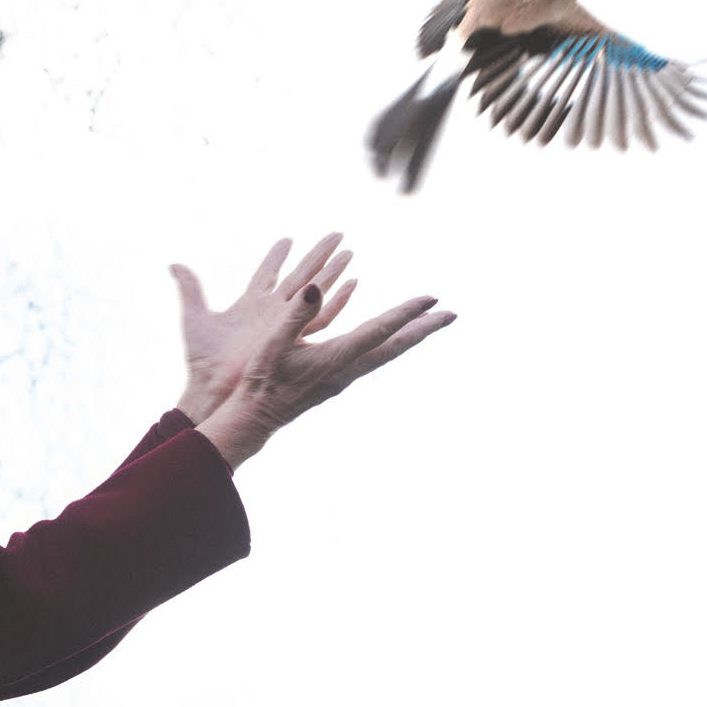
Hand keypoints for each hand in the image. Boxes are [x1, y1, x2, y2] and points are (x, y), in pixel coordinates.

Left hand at [172, 234, 355, 424]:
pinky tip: (352, 283)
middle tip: (336, 234)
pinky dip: (336, 300)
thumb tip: (174, 264)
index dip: (276, 256)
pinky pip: (321, 317)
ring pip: (315, 292)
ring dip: (332, 272)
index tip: (287, 239)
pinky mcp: (293, 337)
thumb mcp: (195, 317)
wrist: (215, 390)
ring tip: (348, 252)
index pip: (267, 273)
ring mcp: (285, 324)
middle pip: (299, 276)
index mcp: (250, 304)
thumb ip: (190, 288)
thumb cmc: (204, 360)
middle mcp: (272, 312)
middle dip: (317, 255)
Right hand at [196, 278, 455, 471]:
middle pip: (395, 347)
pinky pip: (374, 358)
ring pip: (387, 354)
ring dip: (410, 336)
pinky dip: (390, 343)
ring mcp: (345, 378)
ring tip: (429, 322)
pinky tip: (386, 337)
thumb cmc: (259, 381)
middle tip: (452, 314)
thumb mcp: (273, 345)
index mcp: (336, 358)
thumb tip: (314, 287)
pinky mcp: (337, 380)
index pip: (379, 331)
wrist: (254, 420)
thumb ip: (295, 315)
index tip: (432, 298)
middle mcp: (348, 370)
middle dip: (424, 329)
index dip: (406, 313)